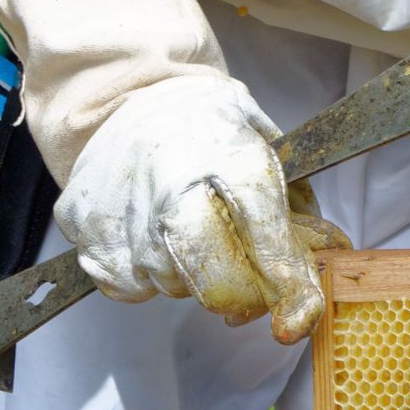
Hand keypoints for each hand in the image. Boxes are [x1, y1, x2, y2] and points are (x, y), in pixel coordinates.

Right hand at [53, 75, 347, 340]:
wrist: (134, 93)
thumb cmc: (212, 128)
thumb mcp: (268, 148)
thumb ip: (297, 208)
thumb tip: (327, 259)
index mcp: (228, 153)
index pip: (263, 233)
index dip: (285, 283)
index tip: (296, 316)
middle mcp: (170, 179)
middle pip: (211, 277)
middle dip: (237, 293)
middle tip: (245, 283)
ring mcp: (120, 204)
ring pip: (166, 287)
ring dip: (187, 277)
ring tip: (187, 230)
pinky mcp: (82, 223)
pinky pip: (123, 285)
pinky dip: (144, 274)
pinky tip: (151, 234)